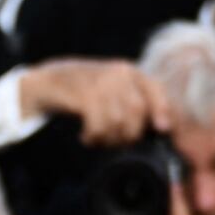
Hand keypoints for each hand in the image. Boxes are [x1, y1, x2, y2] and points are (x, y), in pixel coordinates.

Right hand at [15, 57, 153, 144]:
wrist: (51, 82)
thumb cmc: (88, 92)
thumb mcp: (114, 90)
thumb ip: (136, 102)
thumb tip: (163, 127)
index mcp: (130, 71)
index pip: (155, 89)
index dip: (162, 109)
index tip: (163, 129)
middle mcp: (118, 73)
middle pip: (138, 111)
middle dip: (130, 134)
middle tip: (116, 142)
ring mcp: (101, 81)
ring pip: (119, 121)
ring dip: (109, 138)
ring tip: (98, 139)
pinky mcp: (83, 93)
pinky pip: (98, 123)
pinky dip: (93, 136)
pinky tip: (86, 137)